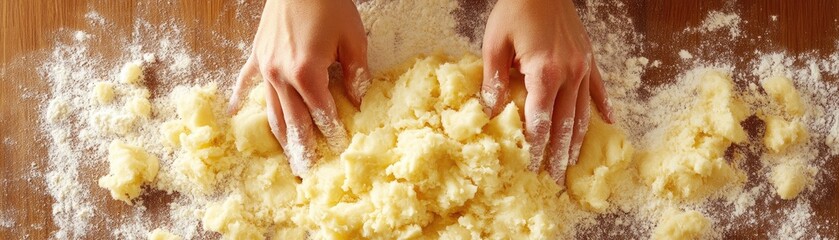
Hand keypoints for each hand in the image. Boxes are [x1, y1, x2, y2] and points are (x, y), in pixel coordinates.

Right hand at [228, 0, 369, 176]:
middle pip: (294, 122)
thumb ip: (356, 74)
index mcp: (308, 74)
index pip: (322, 115)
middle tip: (307, 173)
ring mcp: (264, 68)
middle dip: (303, 149)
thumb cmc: (329, 4)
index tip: (339, 153)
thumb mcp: (353, 38)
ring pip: (272, 111)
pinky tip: (237, 118)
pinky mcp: (256, 56)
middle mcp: (281, 76)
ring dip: (280, 137)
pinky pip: (247, 84)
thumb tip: (358, 102)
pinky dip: (244, 103)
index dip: (333, 135)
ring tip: (287, 158)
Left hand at [480, 0, 612, 184]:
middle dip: (558, 154)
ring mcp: (583, 66)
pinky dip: (601, 108)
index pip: (540, 120)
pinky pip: (598, 88)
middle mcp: (569, 73)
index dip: (536, 147)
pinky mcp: (589, 57)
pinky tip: (606, 123)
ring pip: (582, 112)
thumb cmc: (514, 10)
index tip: (531, 167)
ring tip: (572, 163)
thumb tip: (489, 113)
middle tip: (554, 179)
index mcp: (544, 72)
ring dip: (577, 140)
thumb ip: (493, 81)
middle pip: (564, 123)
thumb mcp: (494, 44)